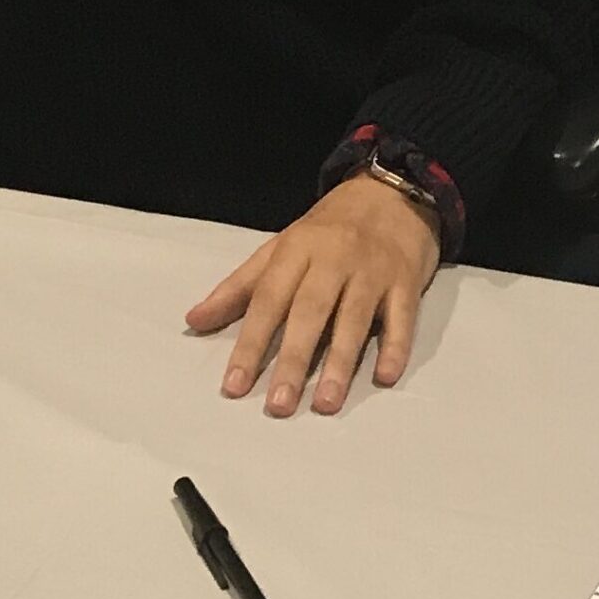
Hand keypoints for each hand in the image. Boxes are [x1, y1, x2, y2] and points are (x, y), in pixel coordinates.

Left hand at [185, 175, 439, 418]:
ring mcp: (372, 270)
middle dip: (292, 359)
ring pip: (354, 319)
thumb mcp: (279, 248)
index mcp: (296, 250)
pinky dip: (395, 346)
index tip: (234, 385)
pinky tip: (384, 377)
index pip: (267, 300)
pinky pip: (402, 317)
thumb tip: (193, 320)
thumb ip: (238, 287)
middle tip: (279, 405)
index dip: (249, 344)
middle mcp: (333, 259)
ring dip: (340, 363)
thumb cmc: (327, 230)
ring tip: (325, 403)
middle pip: (309, 311)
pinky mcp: (406, 281)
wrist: (390, 193)